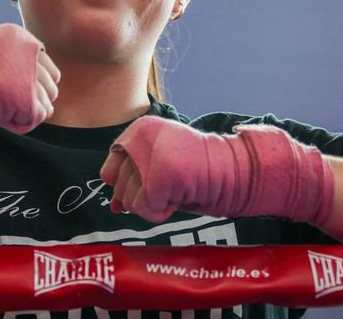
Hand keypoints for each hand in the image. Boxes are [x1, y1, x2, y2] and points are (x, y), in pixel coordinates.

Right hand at [0, 24, 58, 184]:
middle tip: (0, 97)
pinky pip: (38, 118)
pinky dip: (21, 123)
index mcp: (18, 34)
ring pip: (48, 103)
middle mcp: (26, 48)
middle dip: (29, 100)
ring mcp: (27, 73)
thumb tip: (55, 77)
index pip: (50, 69)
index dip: (28, 86)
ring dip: (25, 111)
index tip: (1, 85)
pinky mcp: (26, 97)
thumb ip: (21, 59)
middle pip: (52, 87)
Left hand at [100, 116, 333, 224]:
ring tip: (178, 187)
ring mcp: (148, 159)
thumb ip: (132, 175)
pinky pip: (145, 211)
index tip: (154, 181)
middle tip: (170, 185)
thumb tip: (113, 205)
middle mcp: (140, 139)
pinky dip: (163, 212)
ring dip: (154, 204)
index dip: (127, 184)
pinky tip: (181, 196)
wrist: (233, 168)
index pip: (108, 169)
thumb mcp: (160, 160)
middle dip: (141, 196)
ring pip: (129, 201)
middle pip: (117, 188)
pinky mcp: (158, 181)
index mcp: (139, 129)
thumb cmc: (198, 168)